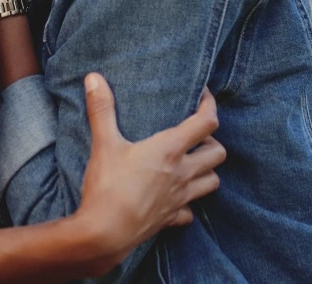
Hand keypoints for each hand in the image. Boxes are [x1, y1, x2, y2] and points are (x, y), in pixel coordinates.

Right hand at [78, 75, 224, 270]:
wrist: (104, 234)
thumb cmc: (107, 187)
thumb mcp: (103, 142)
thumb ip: (102, 108)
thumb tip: (94, 77)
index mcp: (170, 150)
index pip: (206, 122)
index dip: (210, 104)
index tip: (202, 94)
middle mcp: (182, 174)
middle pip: (217, 153)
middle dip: (211, 140)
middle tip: (194, 133)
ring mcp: (180, 199)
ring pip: (212, 182)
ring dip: (207, 170)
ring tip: (192, 161)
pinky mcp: (171, 219)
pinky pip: (190, 211)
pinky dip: (189, 202)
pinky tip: (176, 196)